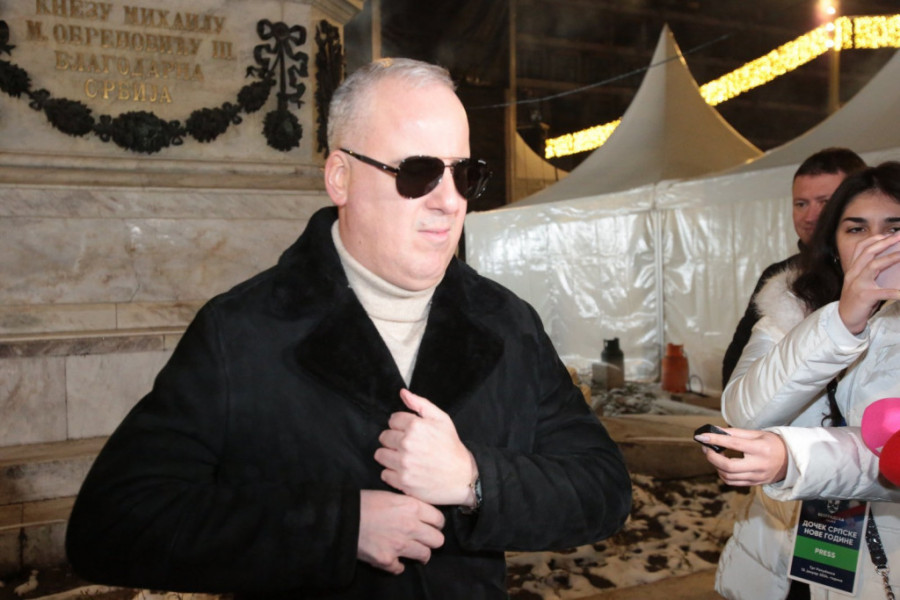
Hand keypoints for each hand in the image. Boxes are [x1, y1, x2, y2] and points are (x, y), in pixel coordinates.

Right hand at [358, 490, 444, 573]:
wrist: (342, 518)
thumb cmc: (364, 503)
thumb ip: (408, 505)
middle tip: (424, 540)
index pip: (440, 520)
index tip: (432, 526)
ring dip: (419, 554)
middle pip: (438, 540)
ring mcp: (400, 545)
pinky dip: (397, 565)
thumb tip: (419, 513)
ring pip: (425, 555)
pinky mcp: (387, 559)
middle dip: (432, 540)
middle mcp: (410, 527)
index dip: (437, 524)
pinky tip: (393, 559)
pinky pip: (401, 568)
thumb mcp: (390, 495)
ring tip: (413, 551)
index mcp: (412, 507)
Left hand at [375, 389, 475, 505]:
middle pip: (384, 437)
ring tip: (405, 458)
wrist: (462, 476)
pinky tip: (405, 471)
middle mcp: (407, 444)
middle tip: (408, 446)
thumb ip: (420, 404)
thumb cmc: (451, 446)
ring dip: (390, 456)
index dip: (401, 425)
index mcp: (415, 426)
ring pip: (380, 455)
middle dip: (394, 440)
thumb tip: (403, 393)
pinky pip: (384, 474)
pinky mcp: (402, 482)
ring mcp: (404, 464)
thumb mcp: (442, 419)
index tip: (410, 432)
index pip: (392, 420)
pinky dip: (392, 473)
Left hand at [695, 427, 787, 486]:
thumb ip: (735, 433)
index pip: (734, 444)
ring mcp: (757, 477)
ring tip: (713, 455)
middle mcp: (759, 465)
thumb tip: (714, 431)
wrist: (791, 460)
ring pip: (728, 476)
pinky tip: (720, 465)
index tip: (701, 436)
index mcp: (760, 449)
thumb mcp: (757, 433)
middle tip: (706, 448)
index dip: (715, 440)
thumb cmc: (773, 443)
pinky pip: (733, 482)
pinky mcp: (755, 484)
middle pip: (729, 466)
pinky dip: (722, 474)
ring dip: (715, 465)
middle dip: (712, 457)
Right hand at [838, 232, 899, 333]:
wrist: (845, 319)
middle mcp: (853, 274)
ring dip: (890, 258)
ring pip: (873, 266)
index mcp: (852, 270)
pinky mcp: (864, 297)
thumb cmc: (857, 301)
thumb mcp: (859, 283)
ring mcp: (858, 285)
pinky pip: (882, 293)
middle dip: (885, 243)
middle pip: (868, 253)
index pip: (861, 248)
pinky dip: (895, 292)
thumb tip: (890, 262)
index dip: (874, 239)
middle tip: (899, 236)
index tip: (888, 234)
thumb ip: (870, 273)